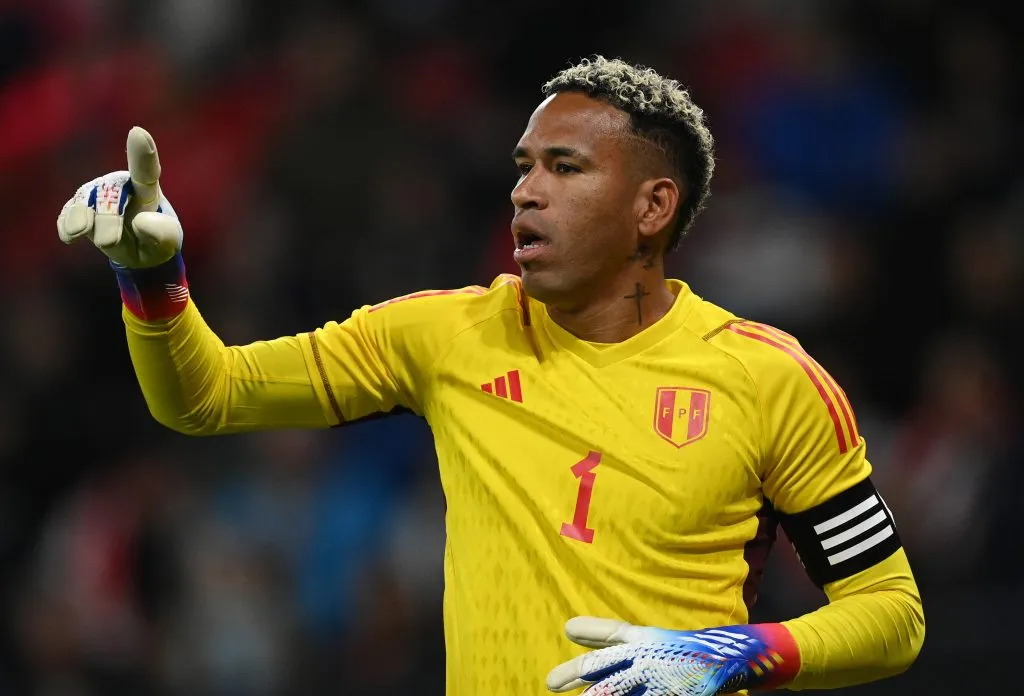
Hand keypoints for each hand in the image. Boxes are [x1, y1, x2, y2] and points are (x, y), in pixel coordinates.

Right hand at [57, 126, 181, 267]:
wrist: (139, 254)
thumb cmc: (158, 240)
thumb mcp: (169, 241)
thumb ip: (162, 233)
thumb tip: (139, 221)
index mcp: (147, 189)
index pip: (145, 169)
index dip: (142, 152)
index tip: (138, 132)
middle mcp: (119, 184)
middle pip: (107, 193)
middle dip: (107, 220)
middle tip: (111, 242)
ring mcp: (96, 195)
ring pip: (84, 202)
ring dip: (87, 224)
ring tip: (104, 242)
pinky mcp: (79, 208)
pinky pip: (67, 213)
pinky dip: (67, 225)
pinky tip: (71, 237)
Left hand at [546, 617, 797, 695]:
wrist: (729, 655)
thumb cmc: (675, 647)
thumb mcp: (641, 638)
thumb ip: (606, 634)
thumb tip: (568, 629)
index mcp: (640, 642)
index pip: (607, 647)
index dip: (581, 660)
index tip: (554, 672)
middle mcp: (649, 659)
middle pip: (610, 677)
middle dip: (581, 679)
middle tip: (554, 685)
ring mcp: (663, 680)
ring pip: (624, 691)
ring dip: (604, 695)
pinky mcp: (679, 693)